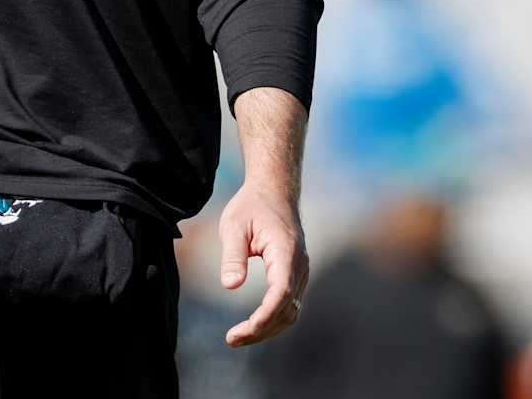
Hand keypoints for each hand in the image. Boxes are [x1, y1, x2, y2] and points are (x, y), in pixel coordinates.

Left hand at [217, 182, 308, 346]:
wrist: (274, 190)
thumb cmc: (251, 206)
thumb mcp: (234, 226)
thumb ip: (233, 255)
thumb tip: (230, 286)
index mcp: (286, 252)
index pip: (281, 292)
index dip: (264, 316)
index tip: (243, 331)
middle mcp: (299, 265)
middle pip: (287, 309)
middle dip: (261, 329)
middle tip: (232, 340)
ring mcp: (301, 272)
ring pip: (290, 311)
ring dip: (267, 328)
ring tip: (238, 338)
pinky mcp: (296, 275)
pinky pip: (289, 304)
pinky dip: (273, 319)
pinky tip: (253, 325)